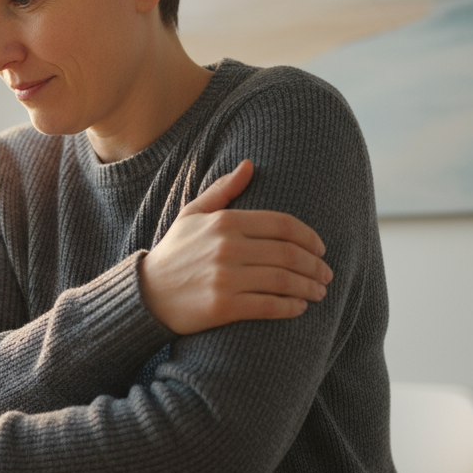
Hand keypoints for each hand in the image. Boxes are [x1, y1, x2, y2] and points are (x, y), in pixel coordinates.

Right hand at [139, 159, 332, 334]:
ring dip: (309, 287)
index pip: (282, 224)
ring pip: (283, 280)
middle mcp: (226, 247)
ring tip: (319, 292)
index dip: (308, 236)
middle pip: (288, 253)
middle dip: (315, 265)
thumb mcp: (193, 214)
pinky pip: (268, 306)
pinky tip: (299, 307)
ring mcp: (225, 278)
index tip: (321, 248)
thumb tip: (249, 165)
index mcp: (224, 222)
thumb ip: (223, 190)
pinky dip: (290, 307)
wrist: (147, 294)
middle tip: (326, 274)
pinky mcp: (223, 306)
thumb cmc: (175, 252)